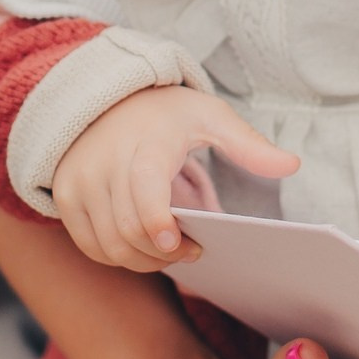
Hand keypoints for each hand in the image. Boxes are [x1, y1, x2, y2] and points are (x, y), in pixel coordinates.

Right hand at [50, 85, 298, 269]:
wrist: (104, 96)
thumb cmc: (165, 113)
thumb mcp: (209, 116)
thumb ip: (248, 144)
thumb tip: (292, 165)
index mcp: (146, 142)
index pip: (146, 190)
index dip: (160, 226)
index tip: (182, 244)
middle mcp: (105, 162)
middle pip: (130, 230)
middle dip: (165, 253)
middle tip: (194, 251)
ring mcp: (80, 181)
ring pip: (111, 245)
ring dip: (144, 261)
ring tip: (171, 250)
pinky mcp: (66, 197)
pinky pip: (91, 246)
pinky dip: (119, 256)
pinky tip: (143, 248)